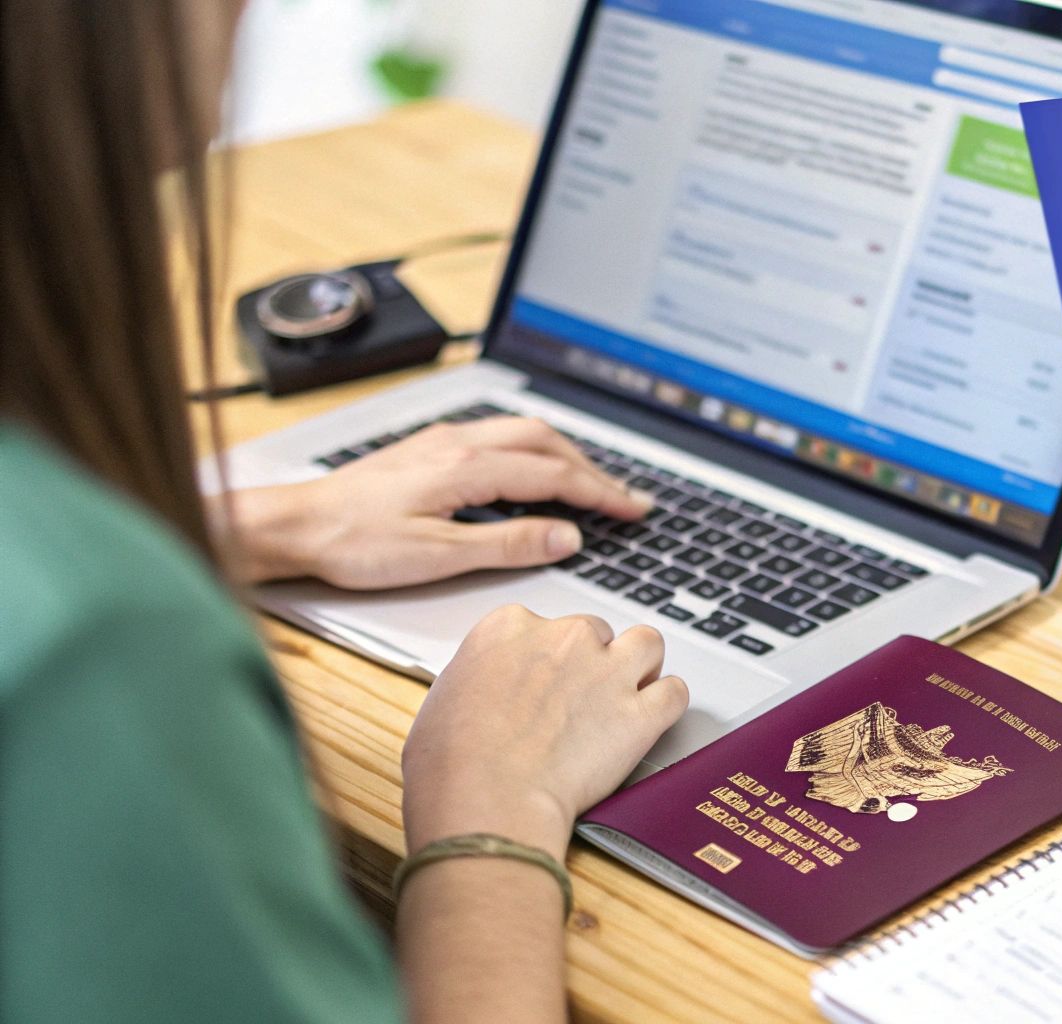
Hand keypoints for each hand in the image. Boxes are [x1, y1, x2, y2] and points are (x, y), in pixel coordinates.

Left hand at [219, 417, 652, 588]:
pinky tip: (534, 472)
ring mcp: (443, 441)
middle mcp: (459, 443)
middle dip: (593, 469)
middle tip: (625, 499)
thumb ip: (507, 543)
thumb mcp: (438, 555)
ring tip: (591, 484)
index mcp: (467, 466)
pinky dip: (535, 453)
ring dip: (566, 456)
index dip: (601, 493)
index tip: (633, 509)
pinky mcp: (429, 448)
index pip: (555, 474)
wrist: (295, 525)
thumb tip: (564, 536)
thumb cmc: (352, 543)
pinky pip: (499, 437)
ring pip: (524, 433)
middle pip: (547, 443)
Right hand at [401, 606, 688, 857]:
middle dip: (592, 662)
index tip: (544, 685)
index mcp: (508, 627)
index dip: (546, 658)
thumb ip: (481, 679)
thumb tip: (489, 693)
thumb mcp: (444, 700)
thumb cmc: (451, 765)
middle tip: (581, 702)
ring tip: (626, 698)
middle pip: (595, 633)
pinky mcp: (640, 712)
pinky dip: (667, 705)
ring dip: (640, 668)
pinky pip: (675, 692)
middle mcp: (564, 638)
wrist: (487, 800)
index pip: (542, 625)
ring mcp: (607, 671)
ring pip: (646, 644)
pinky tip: (651, 721)